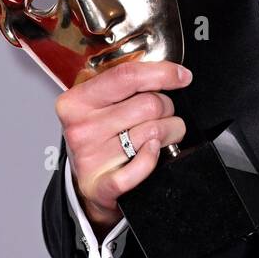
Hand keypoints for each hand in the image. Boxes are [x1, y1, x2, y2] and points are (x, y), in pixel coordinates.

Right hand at [55, 60, 191, 237]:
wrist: (86, 181)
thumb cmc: (98, 136)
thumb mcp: (98, 104)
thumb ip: (126, 84)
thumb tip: (170, 72)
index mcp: (77, 101)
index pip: (126, 76)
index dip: (162, 73)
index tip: (182, 76)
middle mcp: (81, 128)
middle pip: (149, 104)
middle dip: (167, 108)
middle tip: (161, 115)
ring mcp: (90, 158)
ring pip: (155, 132)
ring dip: (170, 131)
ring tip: (160, 135)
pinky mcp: (102, 185)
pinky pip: (144, 164)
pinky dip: (154, 158)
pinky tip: (152, 152)